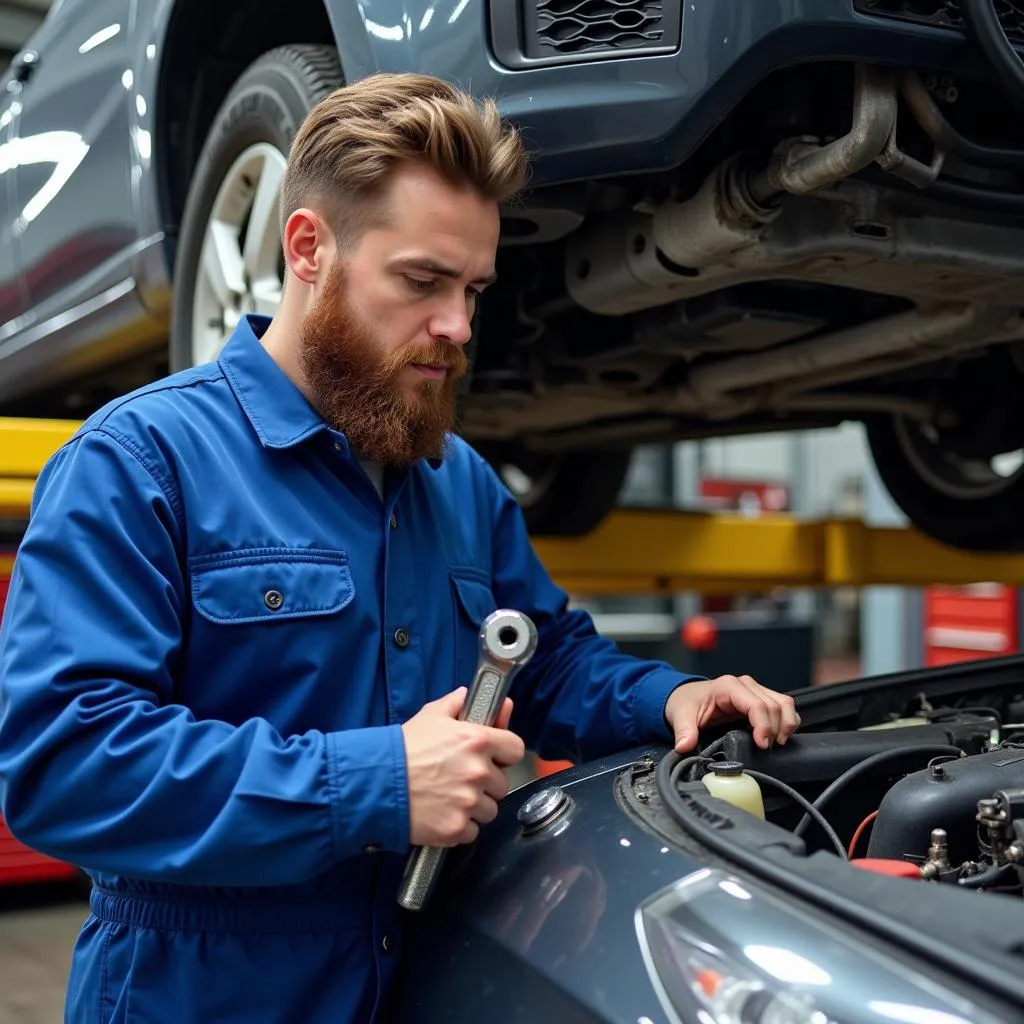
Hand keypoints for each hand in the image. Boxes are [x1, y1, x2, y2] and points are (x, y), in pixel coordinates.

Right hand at [401, 687, 525, 847]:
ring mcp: (468, 802)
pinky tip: (442, 814)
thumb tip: (471, 695)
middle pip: (502, 784)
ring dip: (474, 807)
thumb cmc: (402, 749)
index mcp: (477, 740)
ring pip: (489, 810)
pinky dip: (460, 827)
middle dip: (486, 783)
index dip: (505, 754)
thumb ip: (457, 703)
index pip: (516, 749)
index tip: (495, 758)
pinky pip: (472, 832)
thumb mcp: (430, 716)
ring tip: (449, 797)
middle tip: (461, 779)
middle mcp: (478, 771)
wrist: (375, 783)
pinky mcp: (456, 828)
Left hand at [665, 675, 799, 752]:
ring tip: (777, 743)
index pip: (757, 705)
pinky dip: (787, 720)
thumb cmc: (686, 703)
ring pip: (784, 703)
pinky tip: (780, 736)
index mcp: (729, 686)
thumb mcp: (681, 715)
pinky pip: (783, 706)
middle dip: (775, 729)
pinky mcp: (760, 698)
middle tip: (767, 749)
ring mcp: (755, 690)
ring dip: (786, 724)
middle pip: (774, 705)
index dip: (764, 726)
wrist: (686, 696)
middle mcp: (746, 685)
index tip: (762, 745)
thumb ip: (684, 731)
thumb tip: (684, 746)